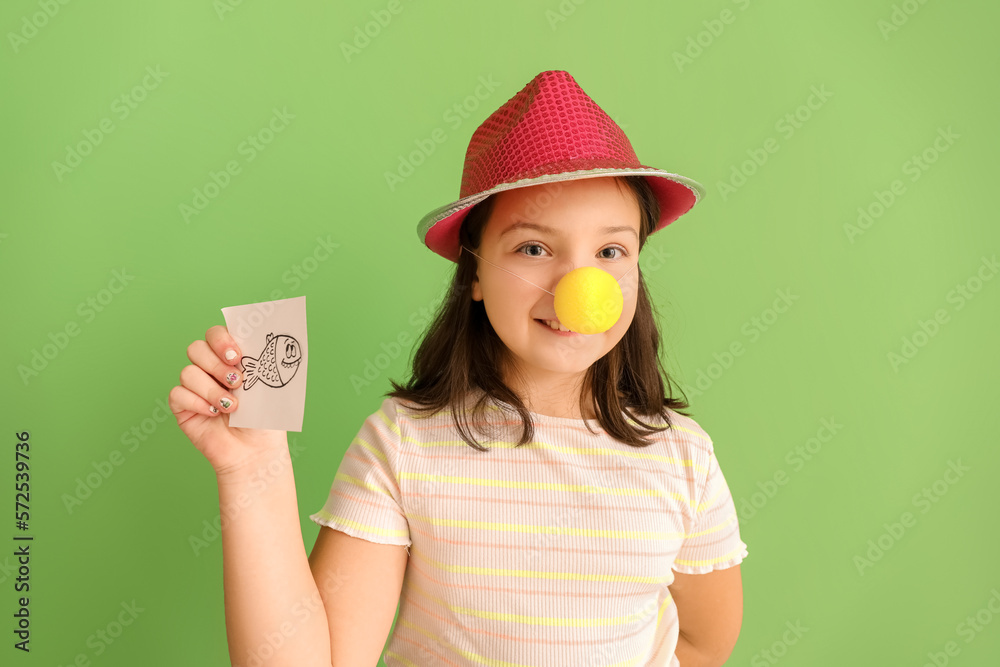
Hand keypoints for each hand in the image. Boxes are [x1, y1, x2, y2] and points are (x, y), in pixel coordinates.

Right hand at [168, 325, 287, 476]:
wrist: (256, 451)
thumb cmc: (265, 419)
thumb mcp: (268, 385)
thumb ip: (260, 361)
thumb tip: (261, 339)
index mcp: (231, 359)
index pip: (216, 334)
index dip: (222, 340)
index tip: (237, 355)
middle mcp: (210, 370)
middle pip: (196, 348)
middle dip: (216, 364)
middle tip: (237, 382)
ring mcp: (195, 388)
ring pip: (187, 372)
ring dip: (212, 390)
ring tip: (231, 407)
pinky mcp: (183, 407)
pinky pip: (177, 394)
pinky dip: (197, 403)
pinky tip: (213, 414)